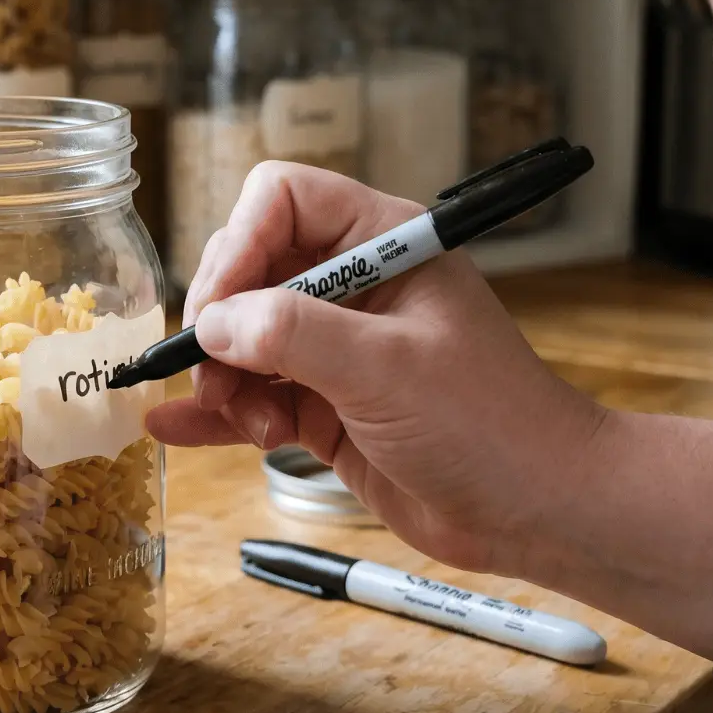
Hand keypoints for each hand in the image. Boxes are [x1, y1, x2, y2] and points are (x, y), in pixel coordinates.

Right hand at [149, 161, 606, 575]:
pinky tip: (173, 428)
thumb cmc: (491, 424)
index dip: (240, 246)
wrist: (539, 511)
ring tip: (255, 425)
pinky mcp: (326, 407)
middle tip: (219, 375)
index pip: (282, 201)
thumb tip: (213, 323)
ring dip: (226, 381)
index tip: (220, 310)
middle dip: (222, 323)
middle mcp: (354, 286)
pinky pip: (253, 397)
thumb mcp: (387, 368)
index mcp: (384, 243)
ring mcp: (337, 349)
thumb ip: (293, 335)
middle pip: (249, 269)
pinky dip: (217, 414)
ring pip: (242, 339)